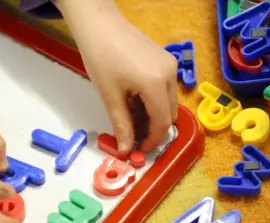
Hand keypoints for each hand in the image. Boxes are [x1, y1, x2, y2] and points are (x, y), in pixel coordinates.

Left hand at [56, 0, 177, 153]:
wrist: (100, 25)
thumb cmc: (100, 57)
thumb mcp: (110, 96)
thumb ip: (121, 124)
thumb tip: (126, 149)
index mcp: (156, 84)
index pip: (162, 122)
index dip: (152, 140)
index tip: (139, 149)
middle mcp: (170, 74)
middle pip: (170, 113)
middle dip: (153, 129)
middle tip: (133, 136)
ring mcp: (170, 64)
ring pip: (168, 101)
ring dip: (153, 114)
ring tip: (130, 117)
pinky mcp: (165, 59)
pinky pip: (165, 87)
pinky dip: (153, 99)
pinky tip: (134, 100)